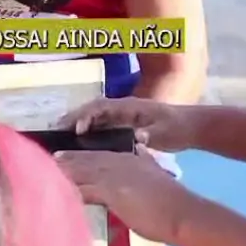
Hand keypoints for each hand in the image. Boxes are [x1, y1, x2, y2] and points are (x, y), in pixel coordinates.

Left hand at [56, 146, 189, 243]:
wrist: (179, 212)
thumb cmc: (170, 199)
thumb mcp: (155, 173)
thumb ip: (146, 161)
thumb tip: (141, 150)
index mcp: (128, 159)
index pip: (98, 156)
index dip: (80, 156)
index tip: (65, 155)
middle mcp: (118, 163)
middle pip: (87, 160)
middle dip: (68, 160)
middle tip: (49, 157)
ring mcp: (113, 176)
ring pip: (83, 171)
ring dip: (64, 171)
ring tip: (46, 169)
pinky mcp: (111, 191)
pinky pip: (85, 189)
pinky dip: (71, 189)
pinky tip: (57, 189)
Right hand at [58, 97, 199, 152]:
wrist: (189, 126)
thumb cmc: (177, 128)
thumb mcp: (166, 132)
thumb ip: (152, 134)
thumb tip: (137, 136)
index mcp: (130, 106)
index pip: (102, 107)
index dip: (87, 116)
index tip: (77, 129)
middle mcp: (122, 107)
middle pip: (93, 109)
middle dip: (74, 116)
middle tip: (55, 129)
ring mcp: (122, 114)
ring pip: (95, 115)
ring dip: (78, 121)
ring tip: (59, 133)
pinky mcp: (124, 123)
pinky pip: (101, 123)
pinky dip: (87, 128)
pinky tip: (78, 139)